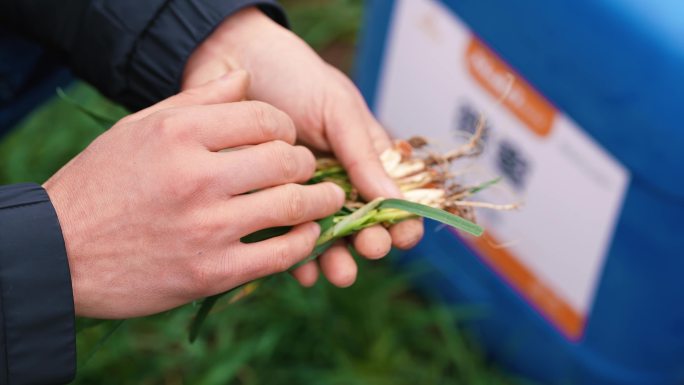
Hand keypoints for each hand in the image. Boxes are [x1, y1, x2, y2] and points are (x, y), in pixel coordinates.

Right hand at [44, 71, 344, 317]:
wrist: (59, 252)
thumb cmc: (102, 183)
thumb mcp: (140, 128)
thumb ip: (197, 100)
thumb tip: (245, 78)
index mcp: (178, 134)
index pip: (263, 117)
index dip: (285, 127)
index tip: (286, 138)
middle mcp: (196, 177)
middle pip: (285, 160)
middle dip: (306, 163)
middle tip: (308, 169)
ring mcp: (206, 228)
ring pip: (291, 206)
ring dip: (321, 202)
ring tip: (330, 199)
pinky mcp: (211, 272)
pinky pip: (279, 255)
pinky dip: (303, 243)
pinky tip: (308, 235)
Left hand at [183, 8, 423, 287]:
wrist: (232, 57)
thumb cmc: (294, 76)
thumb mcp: (337, 109)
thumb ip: (362, 154)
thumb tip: (395, 200)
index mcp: (361, 156)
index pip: (391, 195)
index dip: (402, 219)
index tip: (404, 235)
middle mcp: (334, 180)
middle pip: (360, 224)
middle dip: (370, 242)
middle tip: (370, 248)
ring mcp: (299, 193)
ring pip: (324, 237)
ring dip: (336, 258)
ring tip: (340, 272)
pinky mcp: (263, 203)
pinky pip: (282, 238)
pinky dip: (294, 257)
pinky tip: (301, 268)